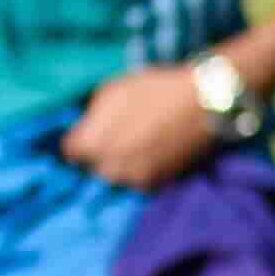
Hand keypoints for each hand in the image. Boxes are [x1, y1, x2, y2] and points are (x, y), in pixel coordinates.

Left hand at [56, 61, 224, 190]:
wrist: (204, 103)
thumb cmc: (155, 90)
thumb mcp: (112, 91)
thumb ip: (93, 115)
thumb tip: (88, 126)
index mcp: (90, 144)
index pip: (70, 151)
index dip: (80, 138)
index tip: (91, 131)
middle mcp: (107, 168)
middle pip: (94, 166)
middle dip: (101, 153)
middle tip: (120, 136)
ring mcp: (134, 180)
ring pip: (118, 175)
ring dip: (123, 163)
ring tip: (140, 144)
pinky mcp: (158, 185)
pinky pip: (141, 180)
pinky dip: (144, 169)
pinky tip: (156, 151)